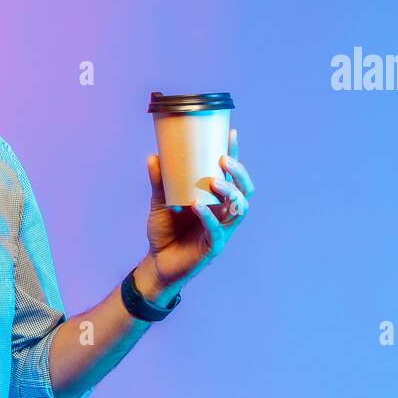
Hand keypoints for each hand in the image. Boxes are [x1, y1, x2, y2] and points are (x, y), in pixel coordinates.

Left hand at [144, 127, 254, 288]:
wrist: (157, 263)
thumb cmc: (164, 232)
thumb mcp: (159, 202)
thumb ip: (159, 182)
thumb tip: (153, 156)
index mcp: (215, 199)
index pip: (230, 175)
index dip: (234, 155)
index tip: (230, 134)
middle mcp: (223, 212)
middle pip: (244, 190)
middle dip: (238, 173)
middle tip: (223, 160)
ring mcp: (222, 229)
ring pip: (238, 209)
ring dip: (229, 193)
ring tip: (213, 182)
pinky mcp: (213, 245)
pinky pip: (217, 229)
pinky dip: (208, 216)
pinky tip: (198, 205)